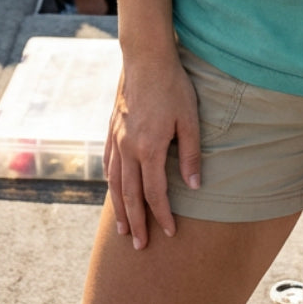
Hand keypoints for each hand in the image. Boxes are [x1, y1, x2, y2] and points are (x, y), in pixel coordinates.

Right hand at [104, 49, 201, 250]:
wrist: (146, 57)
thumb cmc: (173, 86)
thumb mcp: (190, 118)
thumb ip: (191, 154)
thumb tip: (194, 186)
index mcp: (149, 148)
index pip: (154, 193)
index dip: (162, 215)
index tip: (169, 233)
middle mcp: (128, 147)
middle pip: (130, 195)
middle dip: (136, 222)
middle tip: (139, 246)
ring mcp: (117, 138)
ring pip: (114, 182)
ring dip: (119, 209)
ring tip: (123, 229)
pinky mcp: (112, 128)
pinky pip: (108, 163)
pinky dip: (110, 183)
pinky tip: (113, 191)